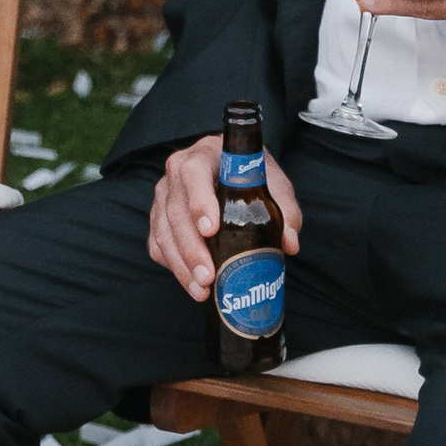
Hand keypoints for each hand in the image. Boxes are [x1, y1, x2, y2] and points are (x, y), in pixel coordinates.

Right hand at [148, 134, 300, 299]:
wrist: (234, 170)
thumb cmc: (252, 176)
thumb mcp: (275, 185)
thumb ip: (285, 210)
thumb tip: (288, 243)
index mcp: (205, 155)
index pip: (194, 174)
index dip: (199, 201)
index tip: (211, 230)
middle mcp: (177, 172)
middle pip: (175, 210)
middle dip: (191, 248)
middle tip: (208, 276)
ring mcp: (164, 195)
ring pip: (163, 231)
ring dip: (181, 264)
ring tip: (202, 289)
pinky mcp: (159, 217)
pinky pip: (157, 244)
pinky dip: (173, 266)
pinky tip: (192, 284)